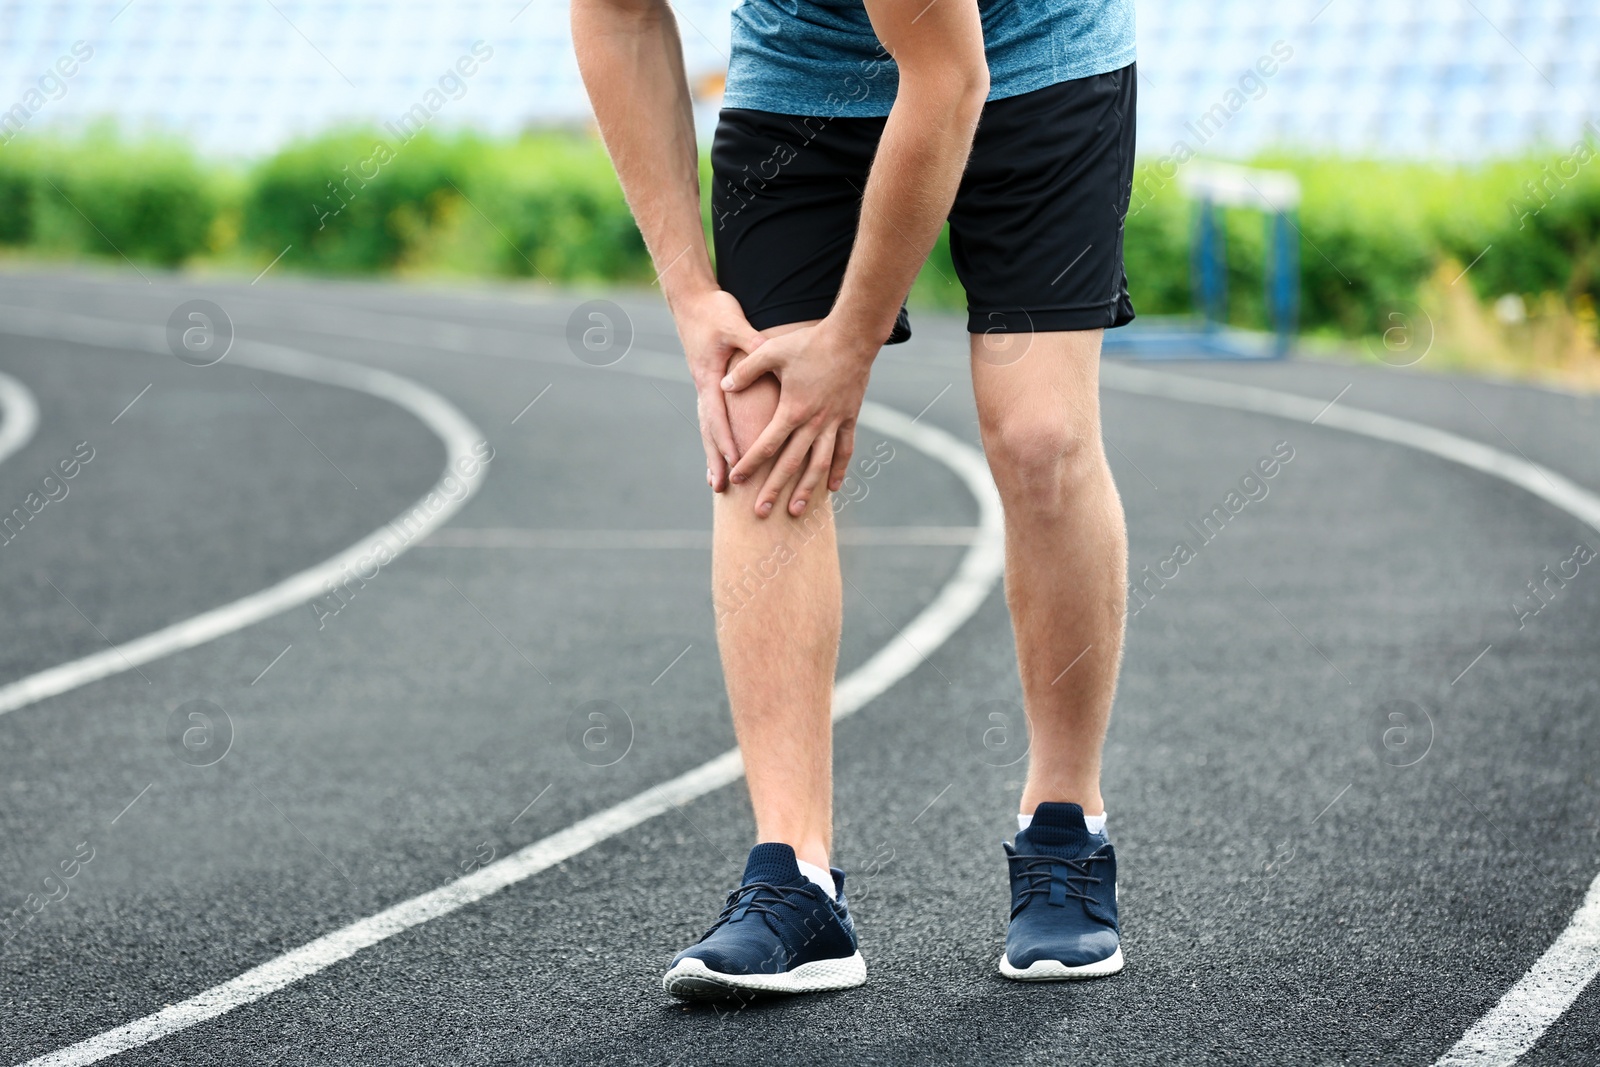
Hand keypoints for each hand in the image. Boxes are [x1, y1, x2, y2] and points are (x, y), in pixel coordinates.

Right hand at [670, 288, 766, 491]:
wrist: (691, 300)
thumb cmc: (714, 311)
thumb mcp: (734, 324)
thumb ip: (751, 343)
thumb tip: (767, 355)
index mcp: (710, 377)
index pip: (718, 415)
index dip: (726, 439)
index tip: (735, 461)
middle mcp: (704, 386)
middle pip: (708, 430)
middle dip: (714, 459)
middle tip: (719, 487)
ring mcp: (704, 386)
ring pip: (707, 427)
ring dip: (712, 455)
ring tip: (714, 482)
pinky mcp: (708, 384)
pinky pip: (711, 417)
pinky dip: (714, 438)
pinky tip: (718, 455)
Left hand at [721, 319, 875, 517]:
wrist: (852, 336)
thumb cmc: (809, 342)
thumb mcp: (771, 351)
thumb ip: (746, 370)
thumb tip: (723, 386)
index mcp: (792, 409)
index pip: (766, 445)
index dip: (750, 464)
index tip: (736, 480)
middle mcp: (814, 422)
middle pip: (790, 464)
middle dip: (773, 489)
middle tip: (759, 512)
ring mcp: (834, 422)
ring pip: (818, 465)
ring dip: (806, 490)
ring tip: (795, 511)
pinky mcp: (849, 418)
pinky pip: (844, 450)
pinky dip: (838, 470)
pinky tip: (832, 488)